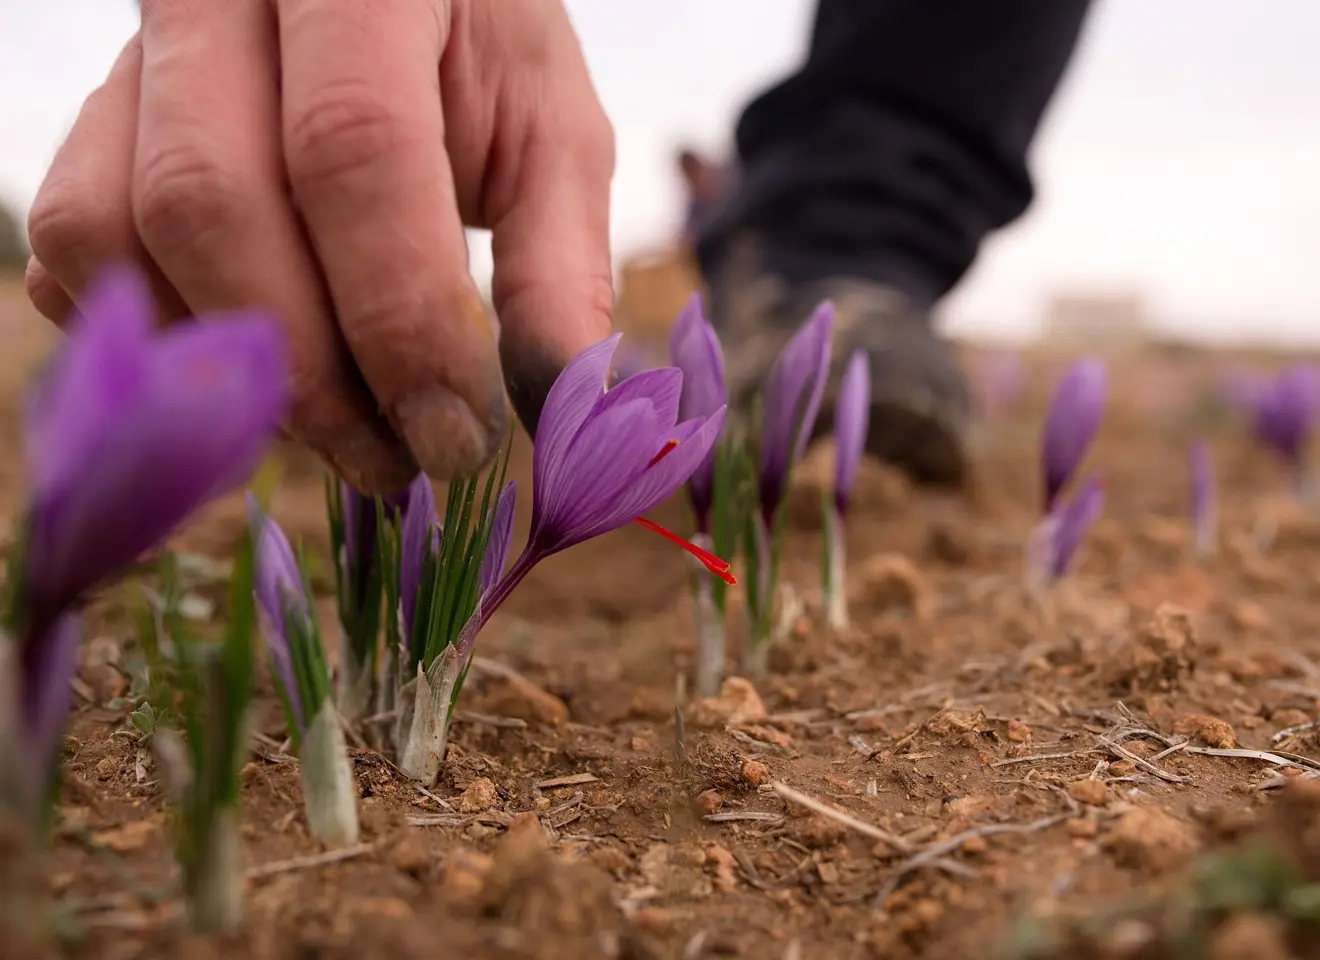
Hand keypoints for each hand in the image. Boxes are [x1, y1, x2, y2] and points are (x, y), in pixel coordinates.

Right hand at [25, 0, 614, 492]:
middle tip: (393, 463)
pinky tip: (262, 364)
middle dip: (307, 372)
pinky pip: (73, 249)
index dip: (398, 318)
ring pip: (110, 230)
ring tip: (338, 424)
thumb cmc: (479, 56)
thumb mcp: (549, 135)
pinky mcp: (91, 117)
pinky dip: (160, 337)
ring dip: (225, 368)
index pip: (352, 150)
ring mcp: (129, 53)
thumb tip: (566, 412)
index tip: (454, 440)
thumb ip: (558, 266)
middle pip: (210, 200)